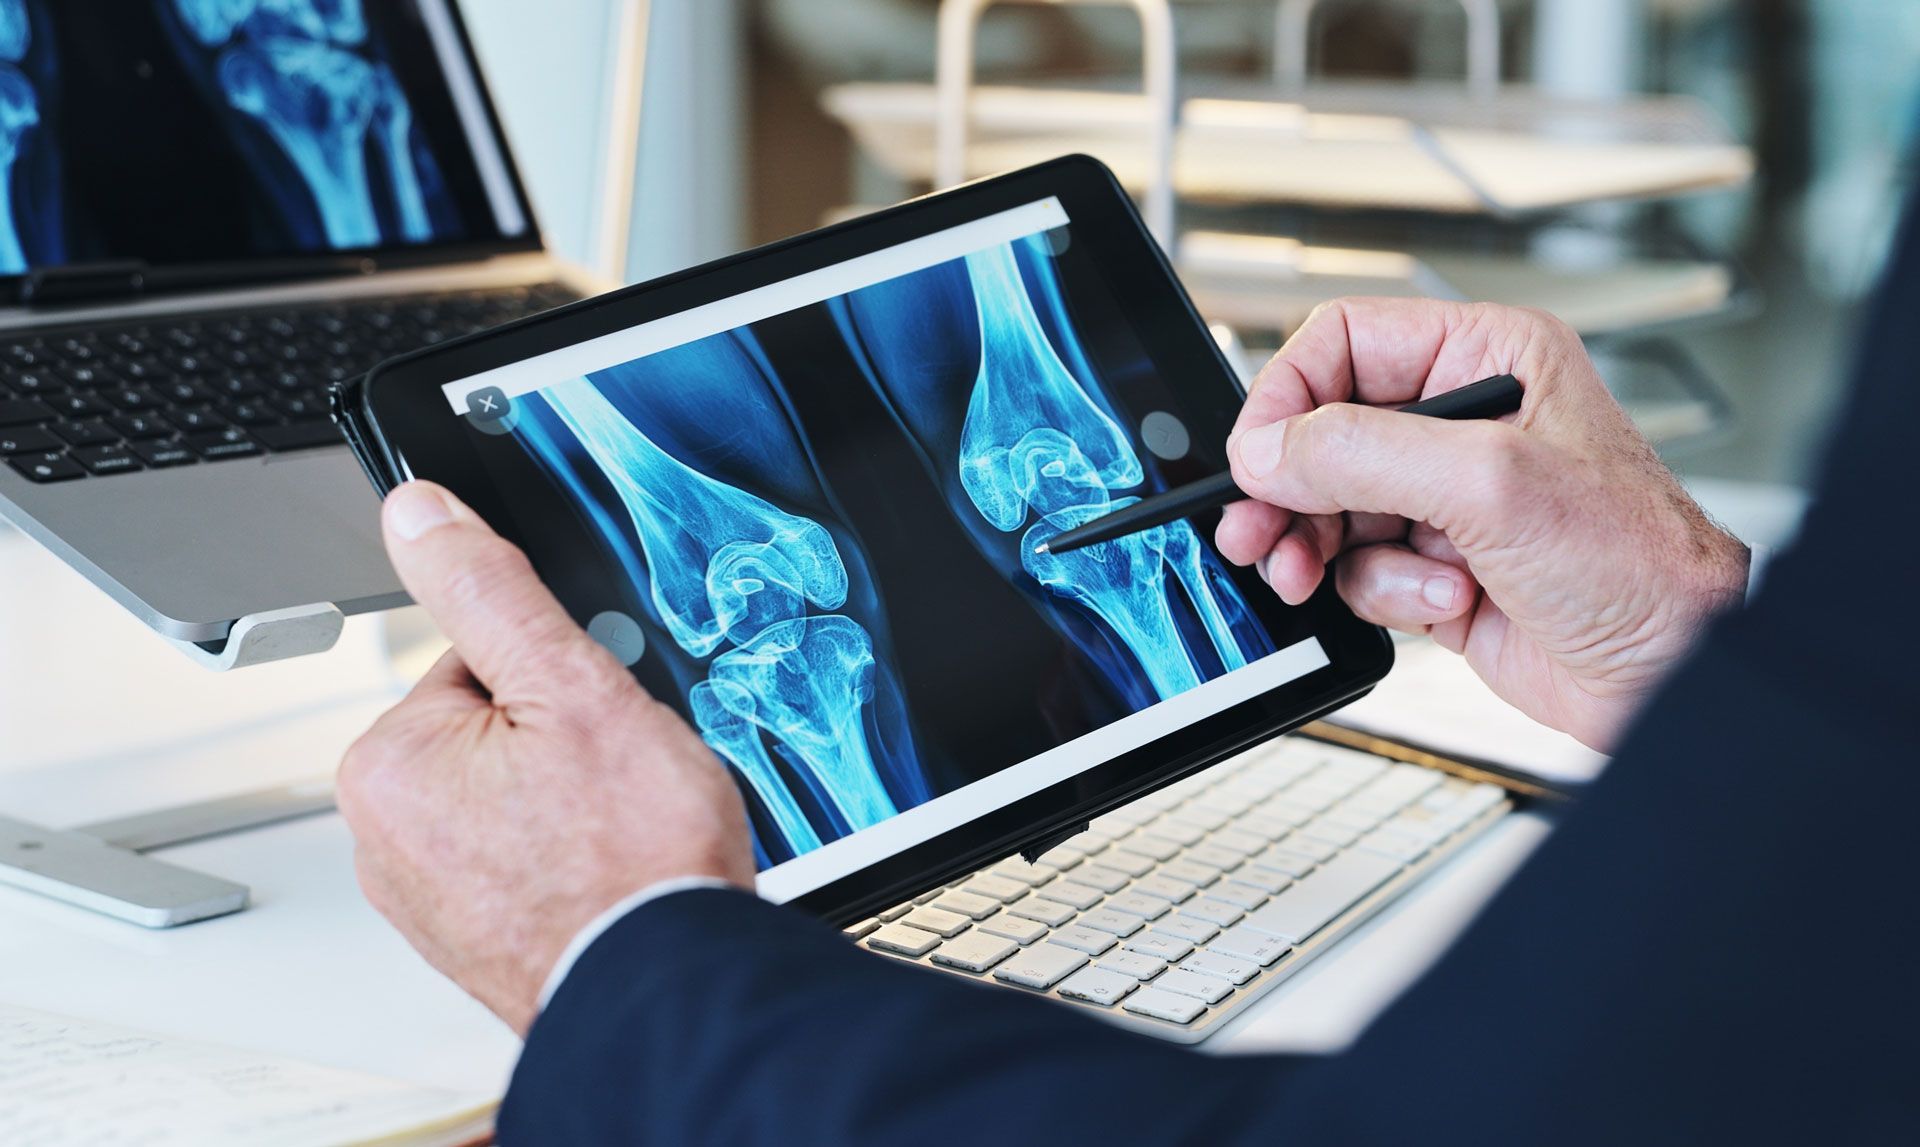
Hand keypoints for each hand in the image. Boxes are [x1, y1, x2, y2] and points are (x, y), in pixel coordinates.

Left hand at [337, 481, 754, 1034]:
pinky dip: (566, 856)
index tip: (595, 720)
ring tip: (618, 832)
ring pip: (515, 792)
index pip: (478, 658)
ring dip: (570, 800)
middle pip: (495, 726)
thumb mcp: (571, 685)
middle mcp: (383, 836)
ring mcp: (426, 896)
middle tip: (615, 783)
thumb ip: (490, 589)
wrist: (671, 987)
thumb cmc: (631, 860)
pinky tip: (608, 871)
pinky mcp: (469, 937)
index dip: (557, 674)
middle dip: (562, 739)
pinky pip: (522, 856)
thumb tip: (420, 513)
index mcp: (388, 763)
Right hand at [1216, 298, 1747, 750]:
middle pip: (1323, 431)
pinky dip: (1381, 590)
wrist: (1671, 672)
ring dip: (1319, 546)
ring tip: (1307, 574)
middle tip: (1254, 530)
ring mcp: (1446, 497)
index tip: (1256, 454)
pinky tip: (1440, 599)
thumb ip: (1364, 453)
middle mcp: (1463, 420)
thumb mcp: (1489, 485)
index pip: (1347, 342)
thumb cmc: (1635, 562)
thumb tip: (1270, 447)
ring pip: (1328, 505)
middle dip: (1286, 487)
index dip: (1288, 394)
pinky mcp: (1434, 564)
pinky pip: (1359, 566)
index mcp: (1489, 357)